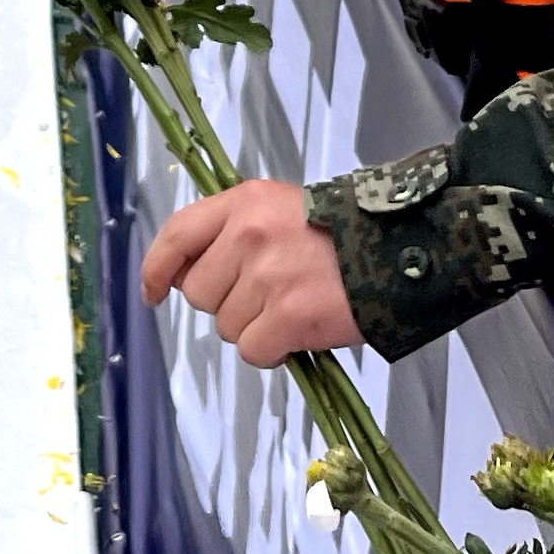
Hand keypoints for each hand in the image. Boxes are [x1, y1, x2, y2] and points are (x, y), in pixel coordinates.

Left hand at [140, 177, 360, 364]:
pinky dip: (273, 350)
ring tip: (292, 306)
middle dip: (225, 303)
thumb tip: (182, 277)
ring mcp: (268, 277)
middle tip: (267, 295)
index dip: (156, 269)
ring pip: (227, 326)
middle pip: (199, 293)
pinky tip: (298, 331)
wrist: (400, 250)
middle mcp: (249, 236)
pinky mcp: (290, 316)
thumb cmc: (341, 233)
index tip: (152, 293)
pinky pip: (254, 350)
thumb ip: (233, 233)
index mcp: (244, 203)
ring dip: (254, 327)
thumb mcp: (281, 210)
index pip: (177, 235)